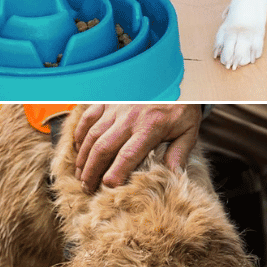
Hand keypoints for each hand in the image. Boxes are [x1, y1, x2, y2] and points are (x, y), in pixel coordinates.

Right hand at [73, 105, 201, 192]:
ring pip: (92, 135)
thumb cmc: (180, 107)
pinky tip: (79, 150)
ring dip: (83, 157)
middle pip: (103, 148)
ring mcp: (116, 108)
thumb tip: (172, 175)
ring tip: (80, 175)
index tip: (107, 188)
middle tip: (87, 188)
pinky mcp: (108, 101)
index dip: (115, 173)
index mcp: (150, 127)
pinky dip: (80, 135)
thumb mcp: (188, 130)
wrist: (172, 78)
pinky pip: (88, 118)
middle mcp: (129, 117)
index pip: (128, 155)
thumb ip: (180, 152)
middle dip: (92, 171)